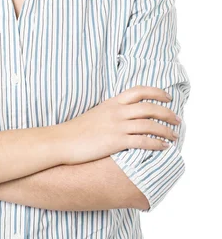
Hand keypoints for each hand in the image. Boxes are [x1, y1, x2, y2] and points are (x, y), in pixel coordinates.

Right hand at [58, 85, 180, 164]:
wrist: (61, 140)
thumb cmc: (76, 130)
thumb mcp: (96, 113)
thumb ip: (111, 111)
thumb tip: (124, 114)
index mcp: (112, 102)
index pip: (139, 91)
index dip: (157, 92)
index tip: (167, 97)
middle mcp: (117, 111)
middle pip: (149, 107)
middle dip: (167, 112)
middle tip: (177, 119)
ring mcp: (117, 126)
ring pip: (149, 124)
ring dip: (166, 130)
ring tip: (174, 136)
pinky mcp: (116, 141)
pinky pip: (142, 141)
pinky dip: (156, 143)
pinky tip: (163, 147)